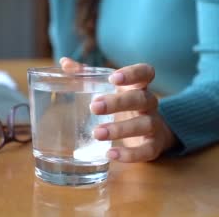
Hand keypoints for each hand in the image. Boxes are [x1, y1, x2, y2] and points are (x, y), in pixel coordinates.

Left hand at [60, 57, 176, 161]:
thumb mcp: (110, 89)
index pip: (145, 72)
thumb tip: (64, 63)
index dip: (133, 74)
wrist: (154, 132)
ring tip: (97, 133)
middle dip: (117, 102)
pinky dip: (130, 154)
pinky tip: (110, 154)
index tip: (113, 78)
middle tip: (94, 106)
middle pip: (140, 99)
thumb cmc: (125, 105)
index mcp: (138, 86)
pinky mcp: (153, 146)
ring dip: (120, 129)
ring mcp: (153, 124)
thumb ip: (88, 75)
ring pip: (143, 124)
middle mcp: (149, 103)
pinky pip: (146, 150)